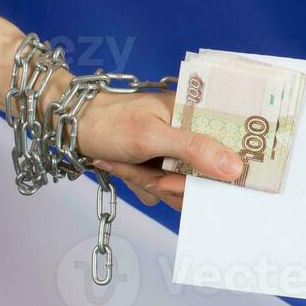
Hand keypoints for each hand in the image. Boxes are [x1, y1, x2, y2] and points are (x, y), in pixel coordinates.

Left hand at [74, 89, 242, 210]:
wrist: (70, 126)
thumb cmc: (109, 121)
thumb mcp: (153, 135)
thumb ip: (194, 150)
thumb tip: (235, 167)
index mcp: (198, 115)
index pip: (231, 143)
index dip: (224, 167)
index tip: (204, 181)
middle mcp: (192, 134)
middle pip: (209, 174)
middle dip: (179, 184)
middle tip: (156, 178)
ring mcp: (176, 153)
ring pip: (185, 187)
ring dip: (154, 185)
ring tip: (129, 166)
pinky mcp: (161, 167)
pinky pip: (165, 191)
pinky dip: (144, 187)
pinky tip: (125, 169)